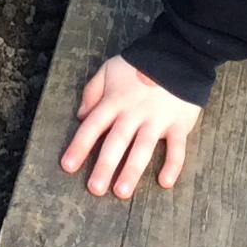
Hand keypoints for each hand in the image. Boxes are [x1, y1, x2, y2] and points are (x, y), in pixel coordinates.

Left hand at [61, 56, 201, 199]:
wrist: (178, 55)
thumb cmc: (139, 64)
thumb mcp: (109, 69)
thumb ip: (92, 91)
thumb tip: (81, 115)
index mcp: (114, 101)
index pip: (93, 126)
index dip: (79, 146)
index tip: (68, 166)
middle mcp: (133, 113)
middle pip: (116, 142)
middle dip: (104, 165)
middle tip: (95, 189)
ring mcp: (157, 120)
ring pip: (143, 148)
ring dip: (132, 170)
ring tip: (122, 191)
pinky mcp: (178, 124)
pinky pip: (177, 148)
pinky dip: (173, 165)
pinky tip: (165, 182)